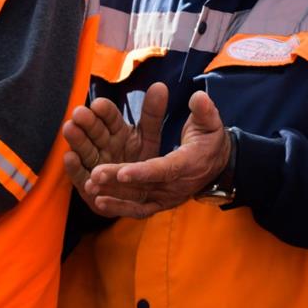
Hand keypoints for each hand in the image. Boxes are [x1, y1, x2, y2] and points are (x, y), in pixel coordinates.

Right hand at [63, 83, 165, 203]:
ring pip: (84, 149)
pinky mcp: (87, 184)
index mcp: (117, 131)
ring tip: (70, 128)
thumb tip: (161, 85)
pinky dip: (74, 167)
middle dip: (87, 122)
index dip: (105, 111)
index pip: (110, 117)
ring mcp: (94, 163)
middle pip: (95, 131)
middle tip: (78, 113)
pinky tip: (69, 157)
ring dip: (77, 140)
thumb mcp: (149, 138)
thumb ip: (153, 115)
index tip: (99, 104)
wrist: (137, 194)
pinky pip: (79, 175)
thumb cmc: (140, 162)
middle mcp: (103, 145)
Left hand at [86, 89, 230, 217]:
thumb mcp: (211, 122)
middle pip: (145, 186)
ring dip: (113, 195)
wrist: (217, 166)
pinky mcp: (161, 204)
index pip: (164, 169)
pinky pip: (139, 210)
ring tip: (90, 186)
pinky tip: (98, 201)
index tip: (122, 171)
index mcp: (189, 163)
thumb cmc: (210, 140)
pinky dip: (119, 208)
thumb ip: (204, 111)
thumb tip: (197, 97)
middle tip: (95, 174)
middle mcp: (177, 186)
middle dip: (118, 182)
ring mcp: (168, 198)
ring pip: (138, 199)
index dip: (143, 172)